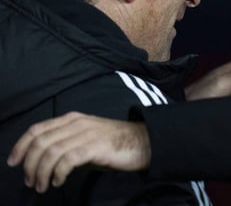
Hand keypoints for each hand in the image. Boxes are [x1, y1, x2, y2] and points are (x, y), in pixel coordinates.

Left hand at [7, 112, 149, 193]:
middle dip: (30, 164)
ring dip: (42, 172)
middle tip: (30, 181)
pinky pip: (68, 160)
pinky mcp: (95, 146)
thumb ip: (68, 144)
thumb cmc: (115, 144)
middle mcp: (77, 123)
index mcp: (72, 119)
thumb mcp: (87, 138)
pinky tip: (59, 181)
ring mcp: (86, 133)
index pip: (37, 129)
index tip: (13, 162)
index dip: (21, 145)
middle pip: (41, 141)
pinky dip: (58, 173)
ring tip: (42, 186)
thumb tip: (46, 162)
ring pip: (52, 151)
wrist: (143, 142)